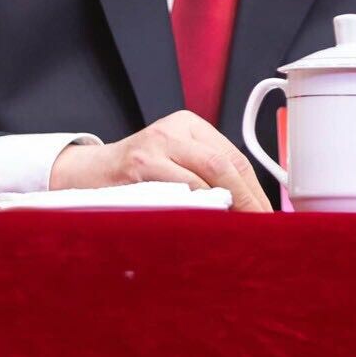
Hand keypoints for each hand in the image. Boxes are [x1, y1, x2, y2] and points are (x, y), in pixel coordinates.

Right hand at [49, 110, 272, 211]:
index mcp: (189, 125)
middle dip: (247, 201)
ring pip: (205, 178)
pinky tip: (206, 227)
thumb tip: (251, 209)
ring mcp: (155, 146)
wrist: (88, 174)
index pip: (234, 158)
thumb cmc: (137, 173)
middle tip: (260, 228)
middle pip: (225, 164)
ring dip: (226, 209)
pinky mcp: (138, 166)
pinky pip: (178, 192)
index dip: (255, 191)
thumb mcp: (174, 159)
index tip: (267, 216)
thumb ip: (207, 174)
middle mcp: (174, 130)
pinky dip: (196, 211)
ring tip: (238, 232)